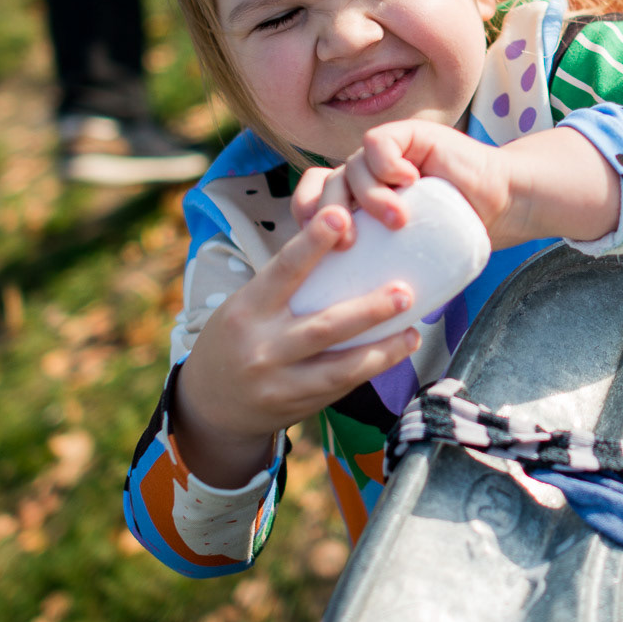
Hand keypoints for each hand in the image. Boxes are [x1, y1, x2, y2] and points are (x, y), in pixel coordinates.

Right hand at [171, 205, 418, 487]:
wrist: (209, 403)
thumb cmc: (237, 337)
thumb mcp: (247, 306)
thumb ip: (286, 284)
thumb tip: (343, 239)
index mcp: (247, 309)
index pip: (283, 270)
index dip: (312, 242)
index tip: (341, 215)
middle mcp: (263, 347)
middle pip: (324, 326)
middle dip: (369, 310)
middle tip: (405, 292)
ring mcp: (281, 381)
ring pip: (342, 366)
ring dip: (384, 349)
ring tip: (413, 332)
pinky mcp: (299, 405)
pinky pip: (342, 385)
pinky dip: (372, 368)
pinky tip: (396, 352)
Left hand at [293, 119, 519, 243]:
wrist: (501, 206)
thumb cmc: (454, 238)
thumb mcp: (405, 256)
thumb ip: (376, 265)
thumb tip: (343, 316)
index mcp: (357, 204)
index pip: (311, 203)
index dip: (307, 221)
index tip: (323, 250)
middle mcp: (366, 177)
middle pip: (325, 185)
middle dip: (331, 215)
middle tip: (351, 241)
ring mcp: (385, 155)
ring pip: (351, 166)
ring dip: (370, 196)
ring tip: (398, 219)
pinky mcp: (407, 135)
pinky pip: (377, 142)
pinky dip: (386, 162)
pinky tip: (409, 181)